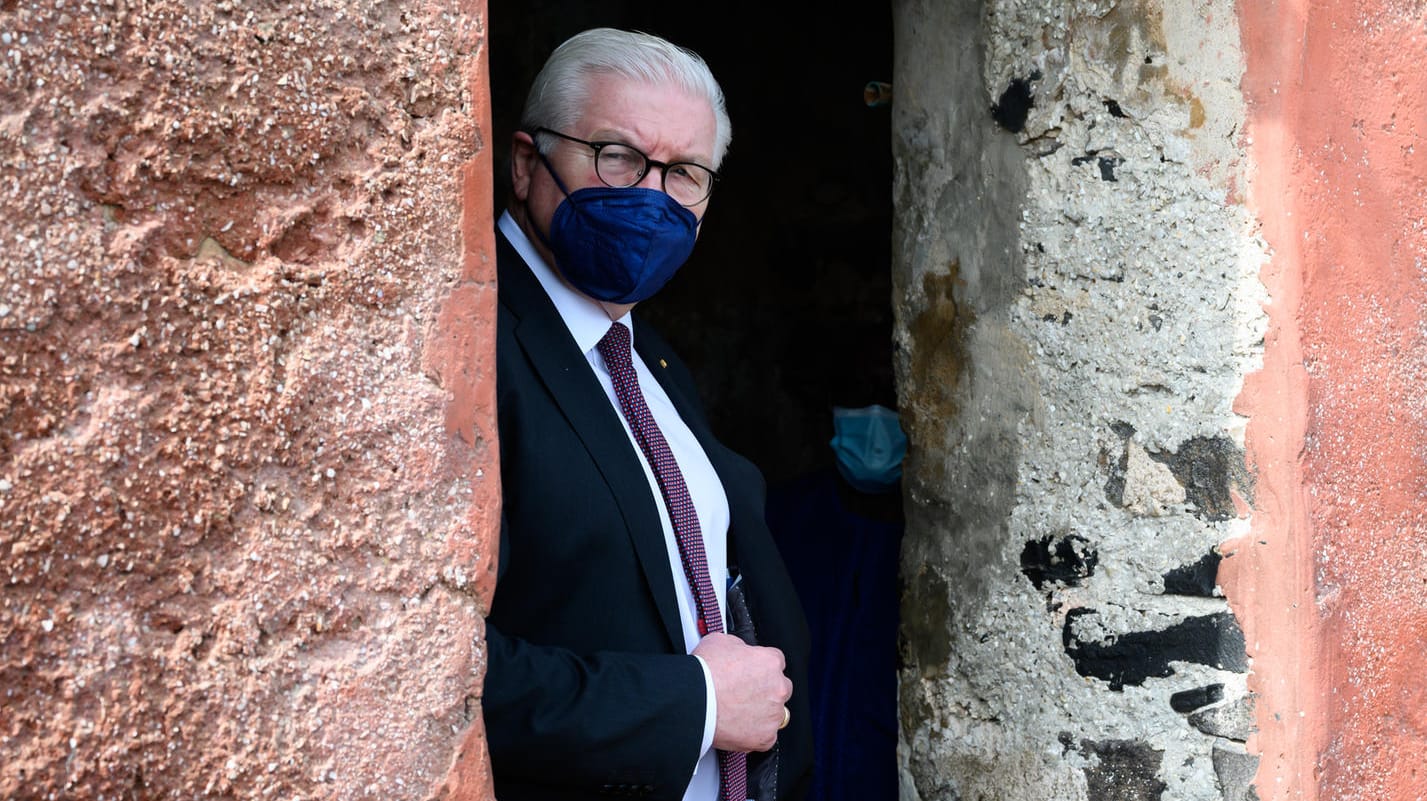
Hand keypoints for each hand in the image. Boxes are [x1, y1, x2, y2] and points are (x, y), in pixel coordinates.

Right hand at [692, 632, 791, 752]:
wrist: (694, 702)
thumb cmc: (704, 673)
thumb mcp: (720, 641)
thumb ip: (739, 646)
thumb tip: (738, 651)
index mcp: (770, 662)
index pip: (776, 661)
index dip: (761, 668)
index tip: (751, 673)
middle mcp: (778, 687)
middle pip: (780, 688)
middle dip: (766, 690)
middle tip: (744, 693)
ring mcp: (773, 714)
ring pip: (775, 713)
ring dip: (762, 712)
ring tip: (738, 712)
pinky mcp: (766, 737)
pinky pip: (766, 736)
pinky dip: (754, 733)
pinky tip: (737, 727)